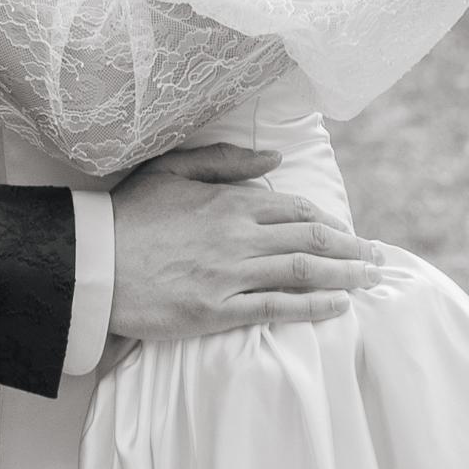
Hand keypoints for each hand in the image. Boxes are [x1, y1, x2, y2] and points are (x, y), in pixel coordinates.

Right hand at [109, 144, 383, 340]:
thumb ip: (226, 160)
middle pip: (311, 240)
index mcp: (230, 200)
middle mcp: (239, 236)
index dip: (328, 221)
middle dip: (351, 249)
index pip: (296, 209)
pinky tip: (339, 306)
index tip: (348, 232)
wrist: (92, 261)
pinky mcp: (218, 310)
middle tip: (377, 258)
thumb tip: (276, 158)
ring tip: (370, 279)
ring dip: (344, 275)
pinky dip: (314, 307)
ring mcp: (231, 275)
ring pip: (303, 272)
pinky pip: (277, 308)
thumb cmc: (128, 214)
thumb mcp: (172, 169)